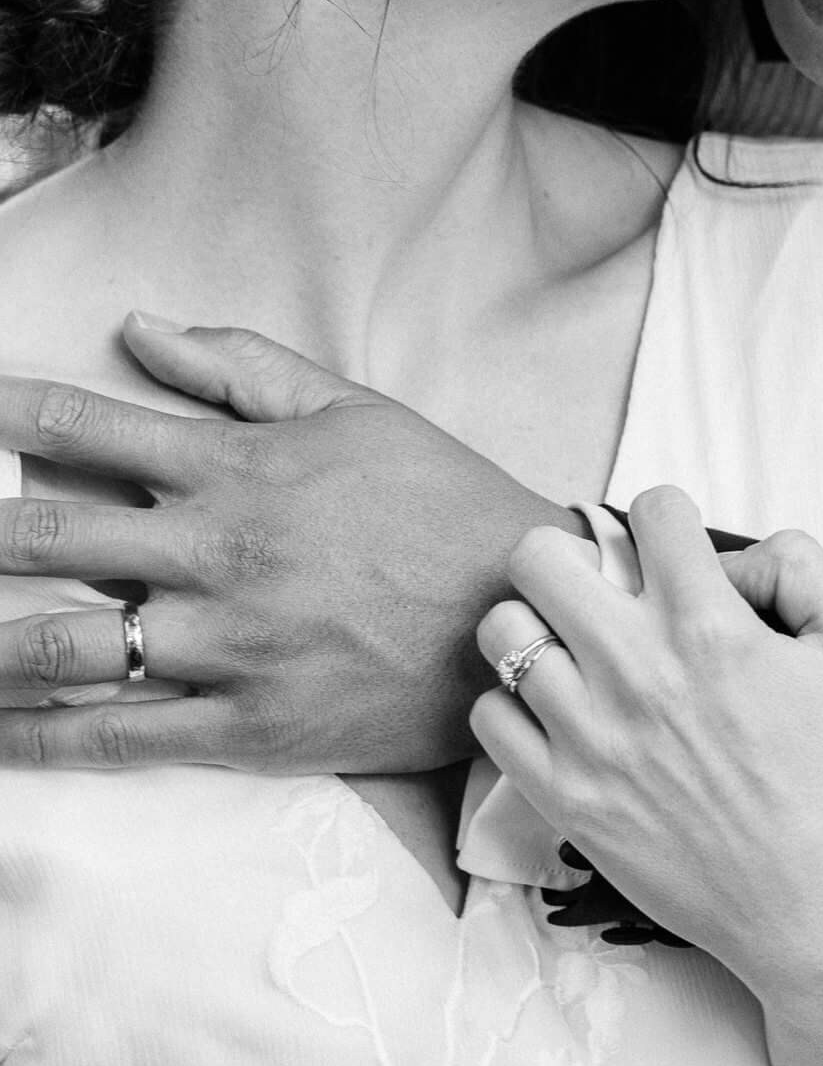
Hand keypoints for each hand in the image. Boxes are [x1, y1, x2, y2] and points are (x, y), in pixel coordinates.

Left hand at [0, 316, 574, 772]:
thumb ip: (240, 369)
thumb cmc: (443, 504)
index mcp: (239, 468)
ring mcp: (227, 646)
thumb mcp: (355, 410)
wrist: (526, 613)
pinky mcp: (249, 727)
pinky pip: (119, 738)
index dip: (6, 415)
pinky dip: (38, 738)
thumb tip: (140, 326)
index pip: (88, 427)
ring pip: (63, 645)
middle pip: (47, 534)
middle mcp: (217, 553)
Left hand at [472, 486, 822, 993]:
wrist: (819, 907)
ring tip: (576, 655)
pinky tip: (562, 717)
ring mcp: (589, 735)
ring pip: (502, 630)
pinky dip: (516, 707)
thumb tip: (730, 558)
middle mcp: (637, 669)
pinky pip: (488, 718)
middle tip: (606, 595)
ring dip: (538, 629)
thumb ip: (800, 566)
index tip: (677, 559)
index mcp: (709, 625)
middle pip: (540, 555)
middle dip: (575, 558)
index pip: (649, 510)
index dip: (667, 521)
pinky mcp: (562, 796)